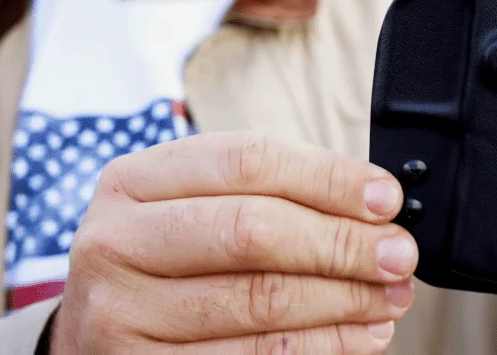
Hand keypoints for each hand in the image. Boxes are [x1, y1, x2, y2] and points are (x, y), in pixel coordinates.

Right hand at [50, 132, 416, 353]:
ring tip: (391, 297)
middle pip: (254, 230)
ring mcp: (121, 312)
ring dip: (344, 300)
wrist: (97, 332)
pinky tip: (359, 334)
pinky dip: (321, 346)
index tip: (387, 198)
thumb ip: (274, 193)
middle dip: (343, 243)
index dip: (329, 178)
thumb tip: (375, 204)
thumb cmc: (170, 255)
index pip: (249, 161)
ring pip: (259, 300)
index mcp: (136, 180)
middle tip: (399, 255)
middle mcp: (117, 241)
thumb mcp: (199, 205)